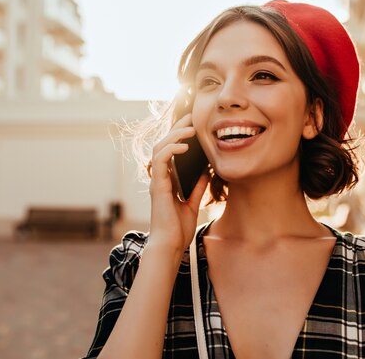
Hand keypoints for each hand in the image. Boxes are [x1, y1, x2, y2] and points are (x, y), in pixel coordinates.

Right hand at [147, 114, 209, 255]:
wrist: (170, 246)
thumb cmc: (178, 229)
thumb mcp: (193, 203)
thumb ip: (197, 186)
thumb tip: (207, 170)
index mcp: (167, 181)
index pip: (170, 152)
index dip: (179, 136)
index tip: (192, 125)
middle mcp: (159, 178)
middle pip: (163, 145)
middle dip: (176, 129)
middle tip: (191, 118)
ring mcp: (157, 181)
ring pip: (159, 149)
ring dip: (174, 136)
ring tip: (189, 129)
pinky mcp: (157, 186)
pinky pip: (160, 161)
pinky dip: (171, 151)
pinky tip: (184, 147)